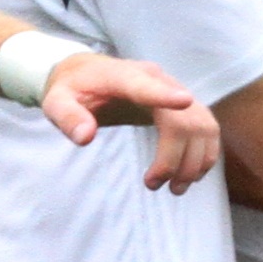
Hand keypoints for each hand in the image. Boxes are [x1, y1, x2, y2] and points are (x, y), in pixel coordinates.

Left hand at [35, 48, 224, 193]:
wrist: (88, 73)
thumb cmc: (72, 90)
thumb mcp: (56, 102)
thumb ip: (67, 117)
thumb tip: (85, 138)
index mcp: (124, 76)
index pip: (147, 85)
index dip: (166, 95)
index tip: (184, 102)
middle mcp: (157, 79)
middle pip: (181, 118)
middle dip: (174, 158)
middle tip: (154, 185)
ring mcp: (175, 89)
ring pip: (202, 124)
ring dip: (195, 160)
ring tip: (175, 188)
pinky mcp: (183, 103)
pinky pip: (206, 127)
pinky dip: (205, 153)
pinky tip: (189, 174)